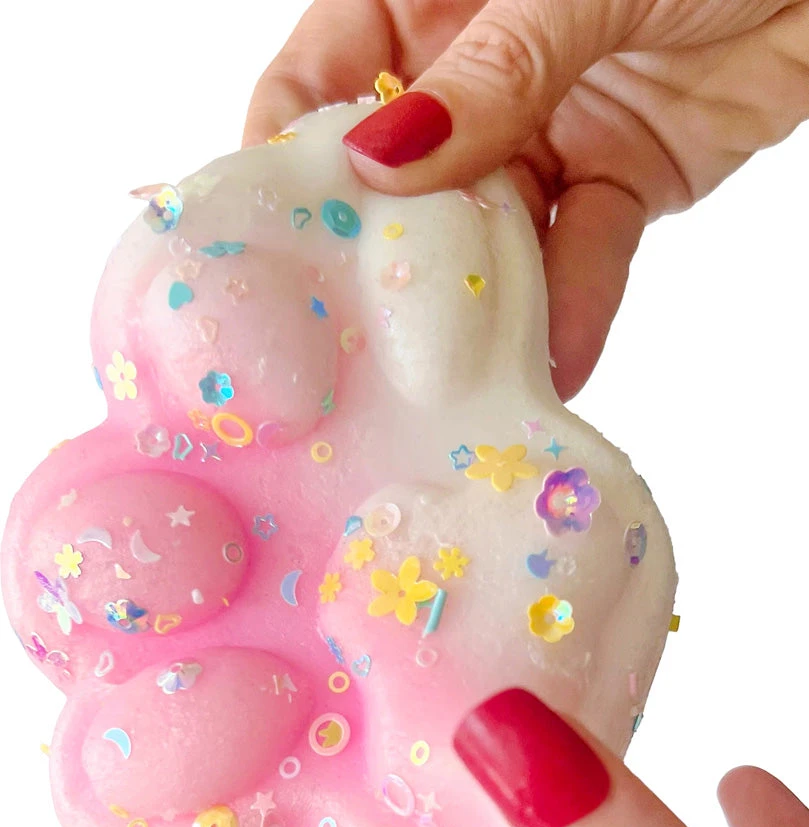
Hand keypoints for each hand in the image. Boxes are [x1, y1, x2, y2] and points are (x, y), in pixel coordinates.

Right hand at [243, 0, 808, 401]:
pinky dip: (575, 308)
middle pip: (400, 179)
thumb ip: (489, 71)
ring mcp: (543, 131)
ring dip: (478, 301)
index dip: (291, 148)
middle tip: (354, 338)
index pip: (325, 74)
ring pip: (490, 232)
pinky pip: (584, 253)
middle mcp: (475, 71)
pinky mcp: (616, 182)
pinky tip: (555, 364)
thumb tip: (380, 159)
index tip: (270, 234)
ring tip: (450, 376)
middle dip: (382, 255)